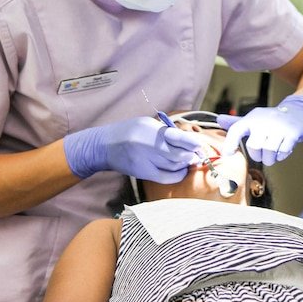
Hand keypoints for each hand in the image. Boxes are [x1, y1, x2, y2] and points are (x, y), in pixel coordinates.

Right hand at [63, 116, 202, 181]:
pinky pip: (165, 177)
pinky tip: (181, 171)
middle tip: (196, 155)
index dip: (192, 143)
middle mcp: (147, 144)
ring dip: (185, 165)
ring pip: (174, 166)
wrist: (104, 145)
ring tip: (188, 161)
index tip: (199, 145)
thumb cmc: (130, 131)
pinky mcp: (142, 172)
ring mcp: (144, 160)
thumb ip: (166, 132)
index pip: (177, 137)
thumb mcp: (147, 124)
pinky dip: (177, 175)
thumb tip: (190, 142)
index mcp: (150, 128)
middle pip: (178, 155)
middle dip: (191, 155)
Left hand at [218, 95, 302, 165]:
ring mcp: (278, 127)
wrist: (298, 110)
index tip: (228, 154)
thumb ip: (237, 122)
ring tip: (273, 152)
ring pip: (269, 152)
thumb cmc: (272, 118)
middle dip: (258, 155)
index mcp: (252, 119)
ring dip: (270, 158)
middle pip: (254, 147)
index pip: (236, 130)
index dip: (230, 143)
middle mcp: (264, 122)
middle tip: (263, 152)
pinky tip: (282, 148)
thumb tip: (219, 120)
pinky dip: (282, 155)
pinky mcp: (291, 133)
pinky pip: (282, 152)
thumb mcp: (254, 118)